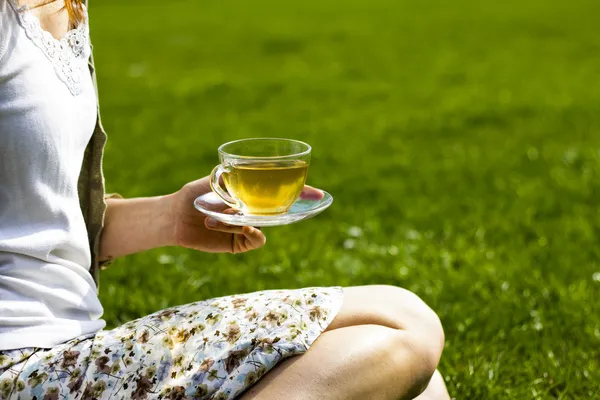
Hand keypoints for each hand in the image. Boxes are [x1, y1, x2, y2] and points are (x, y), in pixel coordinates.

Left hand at [169, 176, 323, 253]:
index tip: (319, 194)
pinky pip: (255, 240)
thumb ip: (236, 180)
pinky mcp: (238, 243)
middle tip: (309, 202)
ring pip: (266, 225)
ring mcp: (247, 227)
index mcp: (251, 195)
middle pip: (282, 211)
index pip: (281, 193)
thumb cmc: (194, 194)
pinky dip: (250, 232)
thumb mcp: (217, 180)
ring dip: (250, 218)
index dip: (301, 194)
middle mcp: (253, 211)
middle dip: (298, 206)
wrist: (175, 215)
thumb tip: (252, 181)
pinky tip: (232, 225)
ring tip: (226, 214)